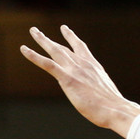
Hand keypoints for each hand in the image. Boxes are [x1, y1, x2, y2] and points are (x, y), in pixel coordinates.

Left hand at [20, 25, 139, 135]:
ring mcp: (74, 70)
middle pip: (63, 47)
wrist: (115, 109)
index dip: (71, 38)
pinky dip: (34, 56)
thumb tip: (97, 95)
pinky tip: (24, 49)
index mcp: (93, 66)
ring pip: (54, 50)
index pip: (80, 48)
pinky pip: (47, 64)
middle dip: (49, 39)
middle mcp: (83, 64)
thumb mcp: (105, 93)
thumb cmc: (113, 107)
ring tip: (33, 31)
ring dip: (42, 40)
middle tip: (37, 31)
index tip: (65, 29)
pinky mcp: (67, 79)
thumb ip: (97, 88)